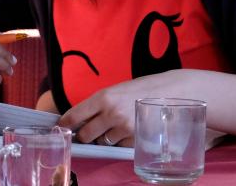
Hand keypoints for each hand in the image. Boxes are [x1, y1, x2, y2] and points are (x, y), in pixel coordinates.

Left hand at [58, 71, 187, 147]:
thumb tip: (81, 118)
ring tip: (117, 125)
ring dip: (105, 138)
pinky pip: (120, 146)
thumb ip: (99, 104)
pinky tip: (130, 130)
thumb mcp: (117, 90)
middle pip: (86, 135)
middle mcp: (111, 113)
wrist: (173, 92)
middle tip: (88, 132)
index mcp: (103, 97)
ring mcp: (124, 128)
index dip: (66, 123)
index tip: (62, 126)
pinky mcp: (136, 139)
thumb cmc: (143, 89)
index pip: (74, 115)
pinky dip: (121, 142)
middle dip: (85, 135)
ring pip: (103, 142)